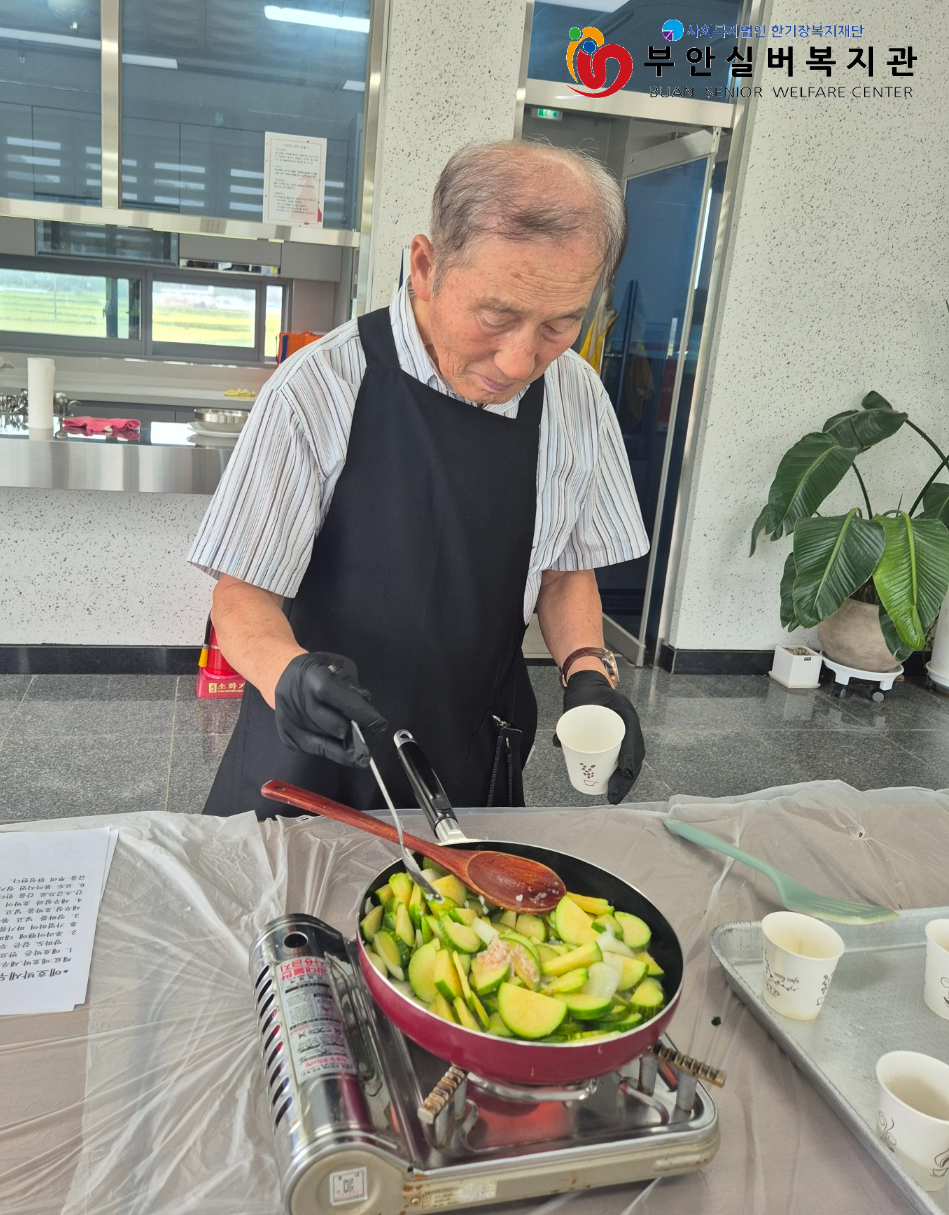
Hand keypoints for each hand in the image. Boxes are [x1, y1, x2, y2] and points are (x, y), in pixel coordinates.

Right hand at [274, 652, 385, 765]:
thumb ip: (352, 684)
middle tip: (372, 732)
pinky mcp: (287, 737)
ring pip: (326, 740)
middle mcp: (295, 700)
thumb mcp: (338, 665)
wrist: (282, 675)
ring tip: (362, 742)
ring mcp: (289, 721)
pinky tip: (349, 752)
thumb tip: (365, 708)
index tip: (379, 723)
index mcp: (309, 675)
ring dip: (348, 743)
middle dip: (356, 731)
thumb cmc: (319, 669)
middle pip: (332, 723)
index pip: (334, 694)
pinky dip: (335, 751)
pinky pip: (317, 749)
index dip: (357, 710)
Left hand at [556, 670, 644, 803]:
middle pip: (635, 755)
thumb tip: (557, 742)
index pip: (633, 738)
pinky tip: (616, 789)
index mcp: (625, 713)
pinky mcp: (621, 738)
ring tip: (613, 796)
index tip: (623, 774)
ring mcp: (627, 732)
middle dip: (627, 779)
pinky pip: (627, 758)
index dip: (630, 758)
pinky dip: (623, 775)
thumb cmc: (585, 691)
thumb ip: (566, 719)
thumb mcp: (576, 702)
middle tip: (613, 796)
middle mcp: (630, 724)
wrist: (588, 683)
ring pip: (633, 760)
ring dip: (626, 781)